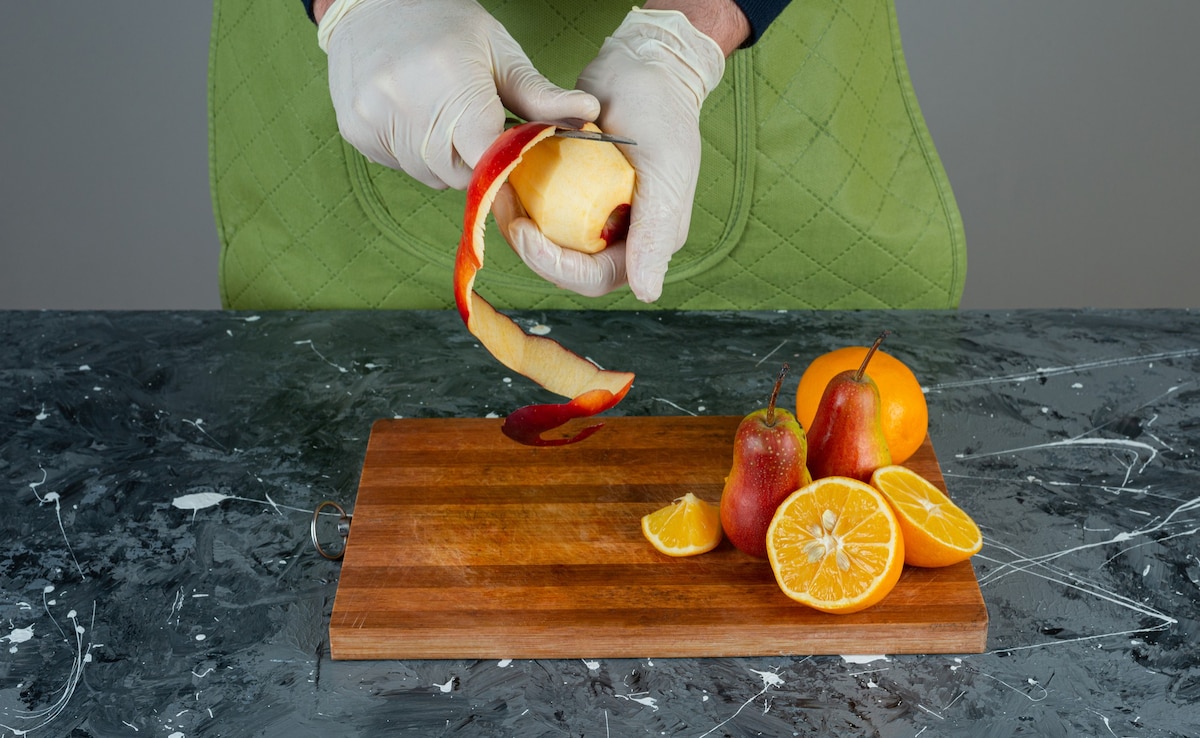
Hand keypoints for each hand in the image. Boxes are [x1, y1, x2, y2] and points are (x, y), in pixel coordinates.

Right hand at [317, 0, 599, 189]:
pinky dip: (414, 151)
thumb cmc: (445, 23)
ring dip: (445, 158)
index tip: (513, 155)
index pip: (486, 157)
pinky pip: (400, 165)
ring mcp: (374, 119)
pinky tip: (414, 114)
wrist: (373, 2)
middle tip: (476, 125)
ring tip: (442, 114)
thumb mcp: (499, 52)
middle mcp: (406, 104)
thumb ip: (540, 95)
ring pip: (429, 175)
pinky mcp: (355, 130)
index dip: (504, 165)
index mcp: (450, 83)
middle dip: (475, 160)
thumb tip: (589, 114)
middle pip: (459, 174)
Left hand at [502, 7, 729, 301]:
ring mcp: (597, 215)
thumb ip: (655, 233)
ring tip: (501, 194)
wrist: (643, 64)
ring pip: (551, 243)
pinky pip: (545, 212)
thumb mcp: (664, 170)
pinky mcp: (577, 192)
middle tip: (504, 210)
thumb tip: (646, 292)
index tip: (523, 231)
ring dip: (522, 225)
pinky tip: (508, 181)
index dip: (554, 266)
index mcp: (648, 241)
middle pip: (566, 267)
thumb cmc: (660, 109)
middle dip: (530, 247)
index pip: (594, 277)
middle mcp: (622, 236)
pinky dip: (525, 201)